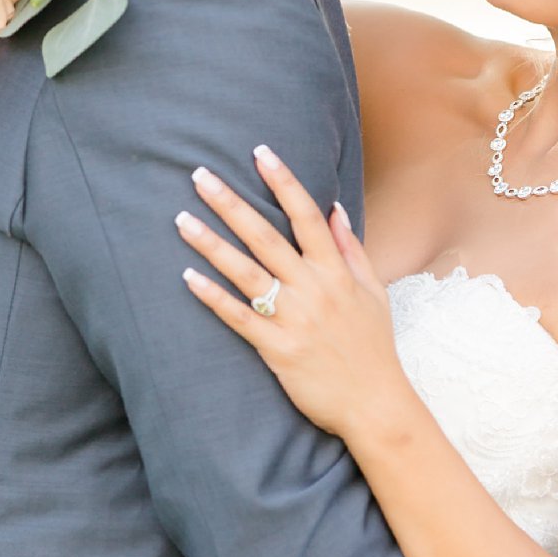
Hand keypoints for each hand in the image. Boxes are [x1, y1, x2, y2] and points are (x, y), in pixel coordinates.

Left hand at [176, 145, 406, 440]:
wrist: (376, 403)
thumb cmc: (374, 348)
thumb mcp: (373, 292)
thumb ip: (351, 249)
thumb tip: (335, 208)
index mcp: (336, 272)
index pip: (306, 216)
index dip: (283, 182)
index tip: (260, 153)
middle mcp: (313, 289)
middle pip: (266, 237)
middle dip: (232, 203)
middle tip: (200, 175)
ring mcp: (294, 318)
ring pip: (246, 273)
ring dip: (212, 244)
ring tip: (182, 219)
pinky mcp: (277, 348)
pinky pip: (239, 317)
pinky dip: (213, 297)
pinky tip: (187, 278)